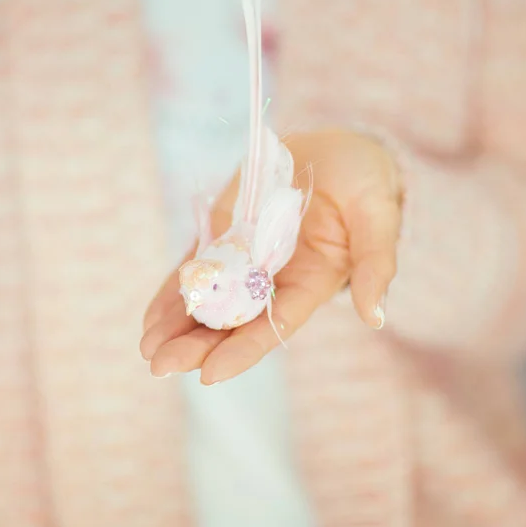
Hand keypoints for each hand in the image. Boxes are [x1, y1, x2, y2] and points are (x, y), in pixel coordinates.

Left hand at [140, 129, 402, 383]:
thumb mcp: (378, 216)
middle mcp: (275, 278)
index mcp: (312, 282)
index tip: (209, 375)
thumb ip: (375, 262)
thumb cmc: (366, 184)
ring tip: (147, 348)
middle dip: (198, 344)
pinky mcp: (227, 232)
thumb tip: (375, 317)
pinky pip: (198, 265)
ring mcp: (247, 256)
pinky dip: (176, 289)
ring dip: (178, 323)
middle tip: (159, 365)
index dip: (244, 349)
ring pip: (210, 298)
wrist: (338, 151)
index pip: (276, 324)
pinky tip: (152, 315)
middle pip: (234, 320)